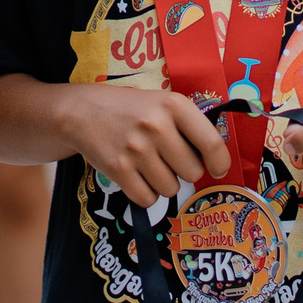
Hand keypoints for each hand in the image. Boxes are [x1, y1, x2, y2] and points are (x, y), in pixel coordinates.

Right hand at [58, 84, 228, 207]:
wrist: (83, 112)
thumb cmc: (132, 110)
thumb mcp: (163, 103)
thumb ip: (190, 126)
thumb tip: (216, 161)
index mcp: (174, 105)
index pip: (211, 143)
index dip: (220, 162)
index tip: (218, 169)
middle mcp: (157, 126)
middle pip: (192, 172)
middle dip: (184, 171)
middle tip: (168, 159)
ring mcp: (136, 149)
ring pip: (170, 188)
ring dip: (164, 183)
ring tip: (149, 164)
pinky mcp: (118, 169)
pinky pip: (147, 199)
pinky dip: (145, 193)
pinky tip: (137, 176)